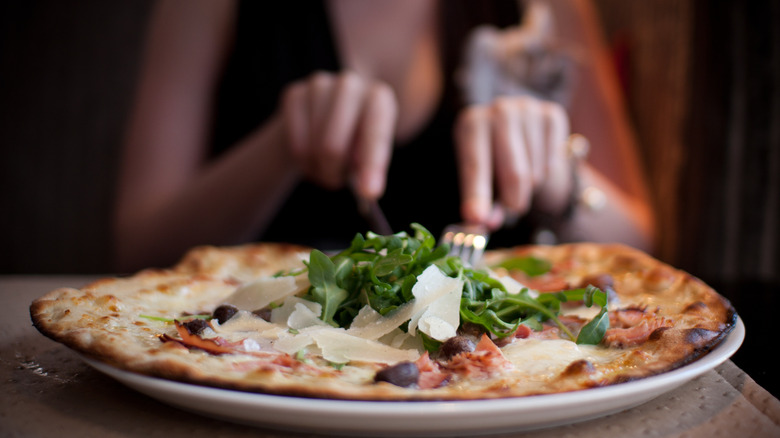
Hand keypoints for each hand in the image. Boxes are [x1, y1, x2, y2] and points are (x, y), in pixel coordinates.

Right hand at [281, 71, 397, 199]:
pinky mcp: (294, 93)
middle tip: (335, 181)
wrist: (321, 121)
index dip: (372, 165)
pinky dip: (300, 158)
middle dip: (332, 173)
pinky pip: (294, 142)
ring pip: (313, 147)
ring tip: (324, 163)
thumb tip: (368, 193)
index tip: (369, 193)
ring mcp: (320, 84)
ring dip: (317, 168)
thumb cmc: (353, 144)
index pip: (376, 133)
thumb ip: (370, 169)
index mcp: (379, 98)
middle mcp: (351, 84)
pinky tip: (308, 152)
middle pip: (333, 146)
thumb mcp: (368, 155)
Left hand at [455, 95, 571, 229]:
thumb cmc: (492, 160)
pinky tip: (537, 161)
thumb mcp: (480, 178)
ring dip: (531, 185)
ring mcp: (527, 109)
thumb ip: (481, 201)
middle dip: (513, 198)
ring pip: (536, 168)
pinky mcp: (552, 113)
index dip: (476, 194)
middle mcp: (498, 110)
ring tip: (522, 177)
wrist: (518, 132)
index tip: (477, 218)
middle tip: (514, 209)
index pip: (475, 164)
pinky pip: (554, 157)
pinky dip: (548, 169)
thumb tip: (485, 223)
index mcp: (471, 124)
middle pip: (512, 169)